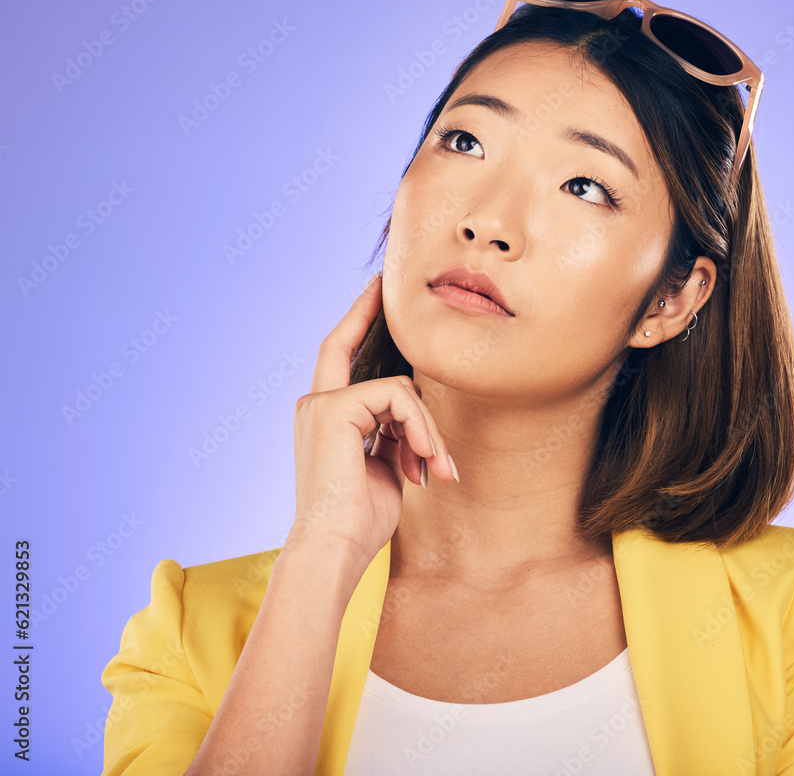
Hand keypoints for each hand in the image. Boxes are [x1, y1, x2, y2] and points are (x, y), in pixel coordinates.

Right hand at [284, 273, 457, 580]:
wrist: (335, 548)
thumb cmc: (360, 520)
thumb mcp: (384, 467)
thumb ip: (393, 433)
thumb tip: (416, 416)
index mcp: (323, 417)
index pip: (340, 353)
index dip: (359, 318)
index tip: (378, 288)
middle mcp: (315, 404)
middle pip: (374, 367)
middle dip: (394, 363)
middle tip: (415, 389)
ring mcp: (321, 404)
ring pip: (399, 389)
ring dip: (426, 433)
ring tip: (434, 473)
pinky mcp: (335, 409)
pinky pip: (398, 399)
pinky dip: (420, 431)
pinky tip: (423, 465)